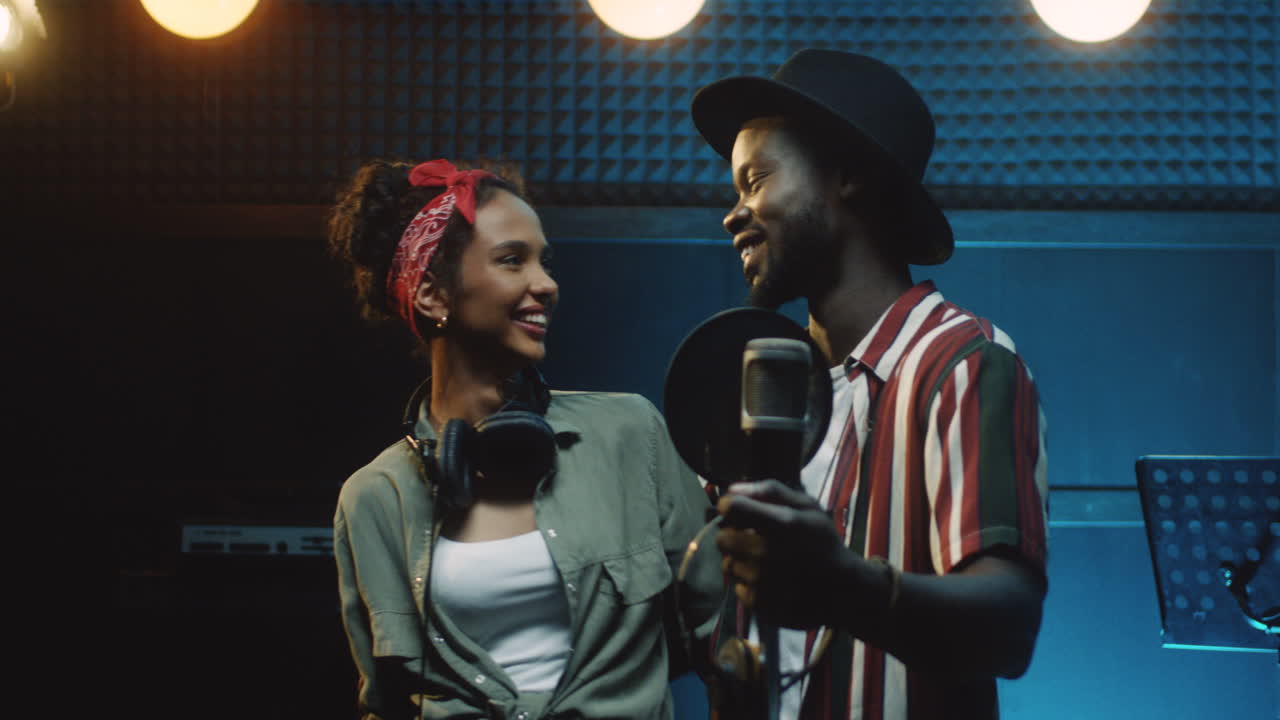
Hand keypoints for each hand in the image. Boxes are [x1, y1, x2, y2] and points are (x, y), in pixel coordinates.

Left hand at [715, 479, 851, 628]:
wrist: (842, 590)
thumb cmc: (823, 543)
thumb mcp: (808, 507)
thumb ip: (770, 492)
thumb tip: (732, 490)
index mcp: (780, 524)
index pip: (730, 507)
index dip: (731, 507)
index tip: (741, 512)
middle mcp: (765, 553)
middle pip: (722, 538)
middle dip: (733, 536)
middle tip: (753, 539)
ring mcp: (760, 581)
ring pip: (728, 563)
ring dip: (741, 561)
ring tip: (765, 562)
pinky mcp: (757, 603)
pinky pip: (736, 586)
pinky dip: (747, 583)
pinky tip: (768, 580)